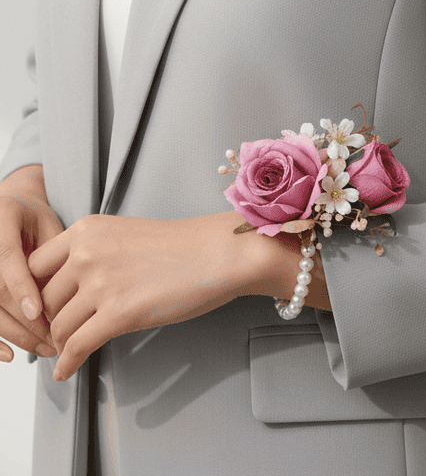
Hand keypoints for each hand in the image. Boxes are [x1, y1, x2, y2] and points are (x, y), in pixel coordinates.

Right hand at [0, 172, 62, 362]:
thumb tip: (65, 297)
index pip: (7, 259)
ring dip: (13, 335)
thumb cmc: (32, 219)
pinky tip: (10, 354)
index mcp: (3, 217)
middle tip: (52, 340)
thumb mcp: (47, 226)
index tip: (39, 312)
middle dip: (23, 322)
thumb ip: (52, 255)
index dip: (21, 288)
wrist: (9, 208)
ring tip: (43, 348)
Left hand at [28, 210, 273, 381]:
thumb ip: (91, 252)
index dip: (34, 292)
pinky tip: (67, 370)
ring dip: (60, 343)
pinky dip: (68, 363)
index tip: (44, 307)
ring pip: (58, 326)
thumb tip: (67, 286)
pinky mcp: (119, 313)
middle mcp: (87, 253)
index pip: (34, 265)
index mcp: (86, 230)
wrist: (216, 253)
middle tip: (56, 334)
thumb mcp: (122, 234)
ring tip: (67, 350)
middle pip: (42, 299)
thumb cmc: (179, 246)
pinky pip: (77, 346)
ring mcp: (101, 283)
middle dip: (48, 321)